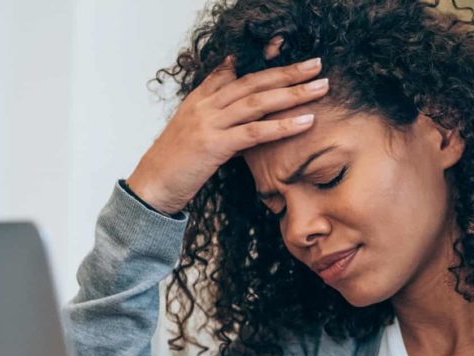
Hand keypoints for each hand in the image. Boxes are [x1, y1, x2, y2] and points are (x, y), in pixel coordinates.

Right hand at [126, 44, 328, 214]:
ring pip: (257, 101)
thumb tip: (232, 93)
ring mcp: (209, 123)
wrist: (152, 186)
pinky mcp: (214, 145)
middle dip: (288, 72)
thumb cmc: (175, 164)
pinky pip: (255, 132)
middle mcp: (205, 105)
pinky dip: (282, 125)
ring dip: (293, 93)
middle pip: (253, 81)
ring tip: (321, 87)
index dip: (263, 61)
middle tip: (316, 64)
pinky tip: (305, 122)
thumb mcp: (192, 129)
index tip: (287, 51)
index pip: (236, 72)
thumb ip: (212, 109)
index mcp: (200, 99)